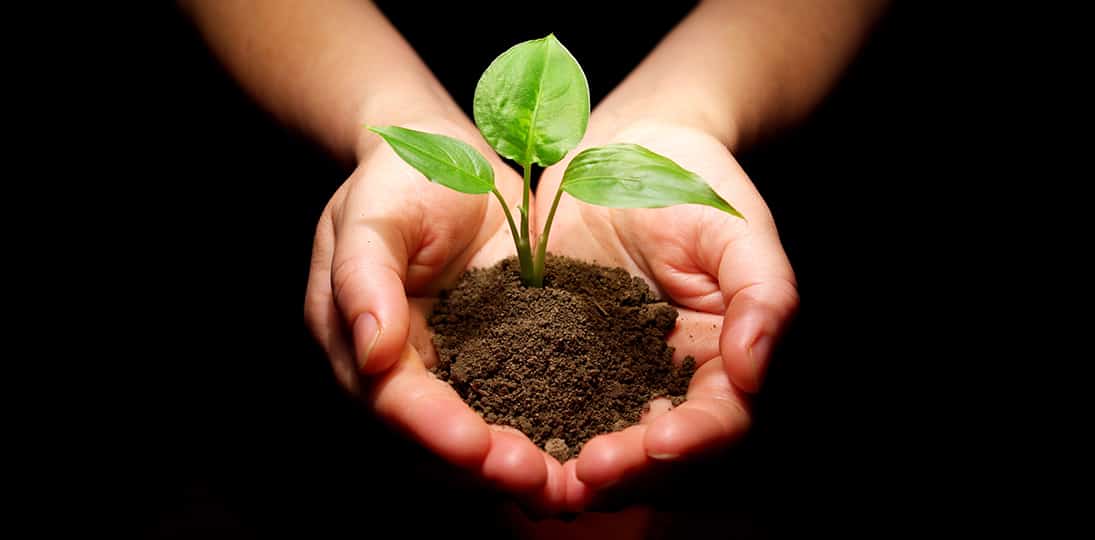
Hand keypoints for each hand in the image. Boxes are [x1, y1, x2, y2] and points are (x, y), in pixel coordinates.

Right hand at [304, 118, 566, 513]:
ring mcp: (447, 369)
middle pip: (433, 440)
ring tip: (566, 485)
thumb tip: (371, 350)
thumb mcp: (372, 215)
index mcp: (355, 342)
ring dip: (515, 465)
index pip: (393, 401)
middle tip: (540, 483)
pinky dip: (543, 432)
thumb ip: (364, 277)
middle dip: (484, 467)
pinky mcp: (493, 360)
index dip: (435, 430)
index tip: (480, 449)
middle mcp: (398, 371)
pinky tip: (584, 449)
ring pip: (475, 436)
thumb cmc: (398, 180)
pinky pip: (514, 406)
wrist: (444, 161)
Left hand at [534, 120, 798, 509]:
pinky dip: (517, 424)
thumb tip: (754, 367)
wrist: (620, 155)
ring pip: (590, 439)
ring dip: (566, 465)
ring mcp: (602, 376)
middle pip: (649, 451)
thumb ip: (762, 292)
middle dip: (622, 469)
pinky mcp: (547, 358)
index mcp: (717, 362)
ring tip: (536, 469)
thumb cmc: (692, 184)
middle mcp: (659, 382)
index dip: (691, 438)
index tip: (658, 440)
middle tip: (586, 472)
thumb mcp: (736, 227)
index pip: (715, 420)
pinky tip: (492, 431)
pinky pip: (534, 401)